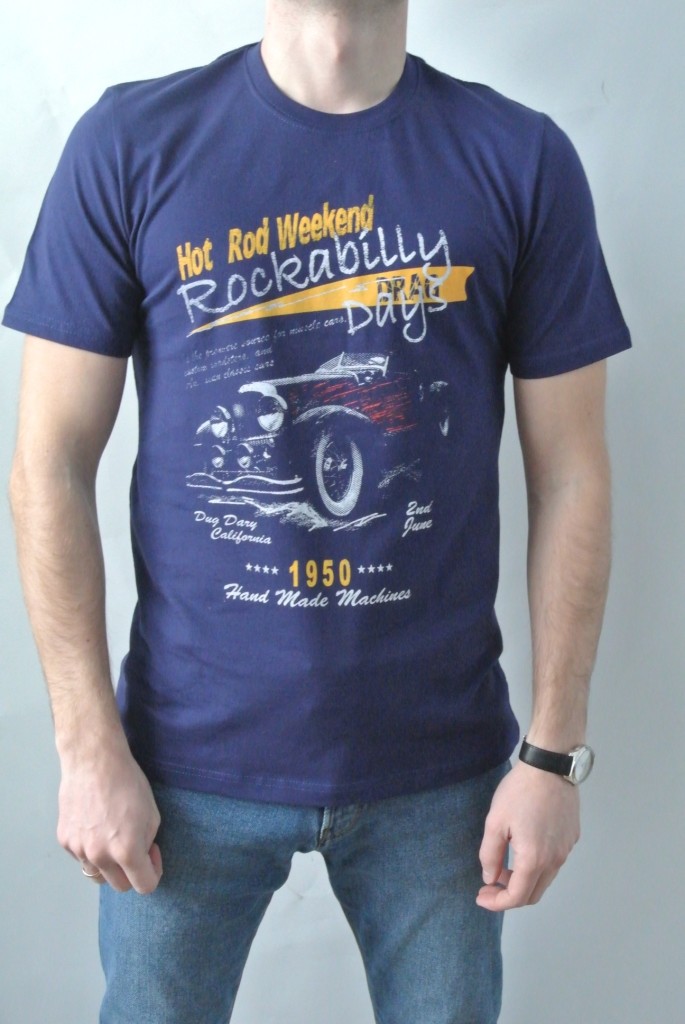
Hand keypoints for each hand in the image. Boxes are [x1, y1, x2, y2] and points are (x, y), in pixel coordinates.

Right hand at [57, 734, 162, 894]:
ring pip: (97, 874)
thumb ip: (148, 843)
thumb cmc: (129, 783)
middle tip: (135, 847)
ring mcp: (78, 850)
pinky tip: (95, 825)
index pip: (143, 886)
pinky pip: (81, 857)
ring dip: (109, 864)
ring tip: (113, 836)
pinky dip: (91, 850)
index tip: (152, 854)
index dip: (153, 873)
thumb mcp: (152, 814)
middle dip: (131, 872)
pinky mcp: (64, 840)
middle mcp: (100, 856)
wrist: (93, 761)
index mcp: (126, 851)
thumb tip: (141, 857)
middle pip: (119, 886)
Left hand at [476, 761, 579, 910]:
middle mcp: (555, 860)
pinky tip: (522, 848)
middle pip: (533, 894)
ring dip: (523, 880)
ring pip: (545, 879)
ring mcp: (566, 849)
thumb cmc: (519, 791)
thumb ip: (490, 855)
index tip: (481, 897)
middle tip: (489, 885)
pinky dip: (536, 866)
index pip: (517, 897)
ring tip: (502, 866)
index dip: (497, 903)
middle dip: (509, 895)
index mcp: (534, 859)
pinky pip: (554, 862)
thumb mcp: (495, 822)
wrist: (550, 766)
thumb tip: (490, 879)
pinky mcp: (572, 837)